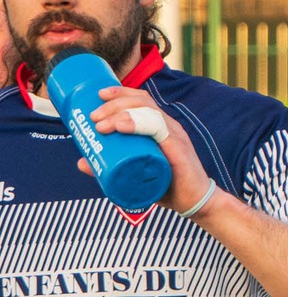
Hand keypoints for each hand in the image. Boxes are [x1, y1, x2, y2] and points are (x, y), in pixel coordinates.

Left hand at [88, 84, 212, 213]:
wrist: (197, 204)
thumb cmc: (169, 188)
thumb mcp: (135, 175)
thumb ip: (109, 168)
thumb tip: (82, 162)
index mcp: (161, 126)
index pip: (142, 99)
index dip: (120, 92)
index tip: (98, 96)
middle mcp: (169, 126)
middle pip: (141, 101)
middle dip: (114, 103)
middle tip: (94, 116)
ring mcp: (175, 136)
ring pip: (146, 111)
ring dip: (120, 113)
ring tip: (101, 125)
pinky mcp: (178, 149)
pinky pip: (157, 127)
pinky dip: (137, 123)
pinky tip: (121, 126)